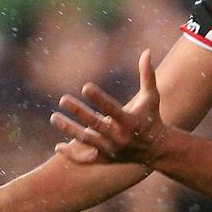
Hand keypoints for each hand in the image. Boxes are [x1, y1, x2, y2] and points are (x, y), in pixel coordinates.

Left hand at [51, 49, 169, 167]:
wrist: (157, 149)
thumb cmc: (151, 117)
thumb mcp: (151, 97)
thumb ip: (148, 75)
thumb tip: (147, 52)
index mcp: (131, 121)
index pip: (112, 109)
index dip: (99, 99)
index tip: (85, 87)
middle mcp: (121, 137)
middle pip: (96, 124)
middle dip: (79, 112)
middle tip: (63, 99)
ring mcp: (112, 149)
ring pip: (87, 140)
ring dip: (69, 130)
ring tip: (54, 117)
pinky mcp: (107, 159)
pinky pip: (86, 159)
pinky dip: (72, 154)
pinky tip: (58, 146)